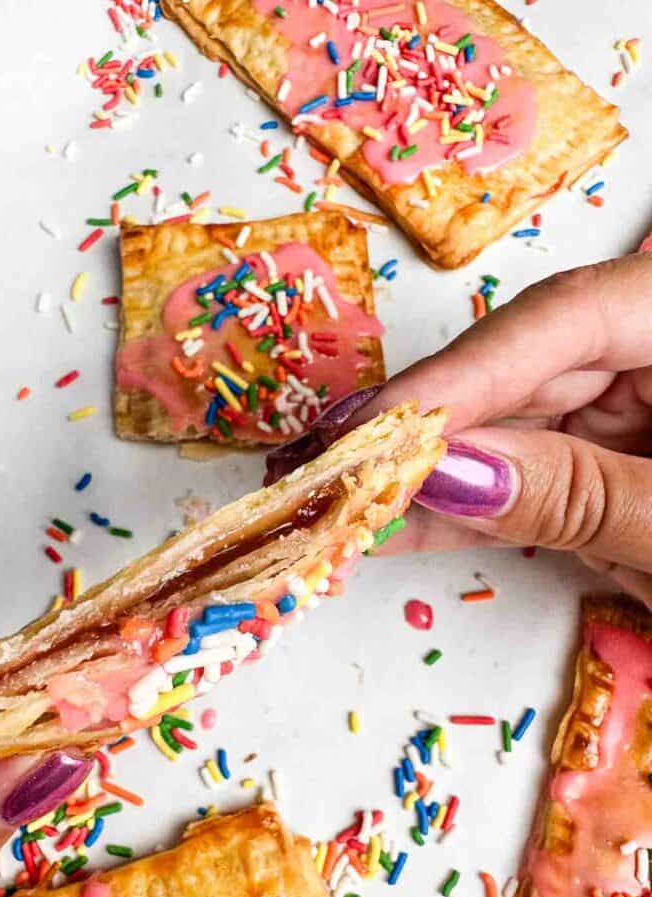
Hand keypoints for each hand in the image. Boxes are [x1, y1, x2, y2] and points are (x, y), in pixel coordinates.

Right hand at [266, 254, 651, 607]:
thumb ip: (581, 493)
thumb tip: (452, 472)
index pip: (561, 320)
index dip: (456, 373)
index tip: (374, 427)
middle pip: (519, 365)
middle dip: (422, 423)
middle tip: (327, 465)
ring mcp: (632, 407)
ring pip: (512, 423)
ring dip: (428, 470)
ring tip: (341, 497)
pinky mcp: (611, 462)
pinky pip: (529, 473)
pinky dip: (469, 504)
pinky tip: (400, 523)